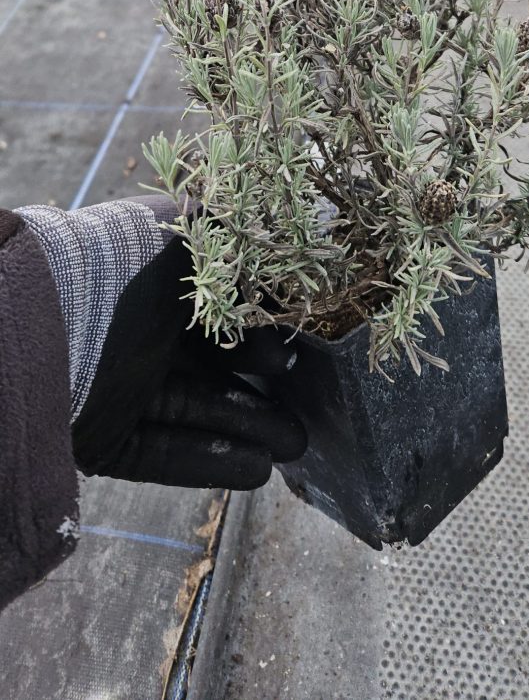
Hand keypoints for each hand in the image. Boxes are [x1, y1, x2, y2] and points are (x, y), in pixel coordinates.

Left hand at [72, 233, 305, 488]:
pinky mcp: (102, 436)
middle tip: (307, 406)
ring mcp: (118, 388)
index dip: (256, 334)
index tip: (292, 350)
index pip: (215, 314)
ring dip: (248, 428)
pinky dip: (210, 460)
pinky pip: (163, 453)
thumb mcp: (187, 232)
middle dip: (261, 389)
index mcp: (151, 283)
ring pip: (195, 412)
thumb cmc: (120, 266)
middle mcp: (136, 335)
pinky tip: (258, 468)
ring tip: (295, 444)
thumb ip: (233, 244)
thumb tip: (273, 259)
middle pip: (211, 368)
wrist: (48, 321)